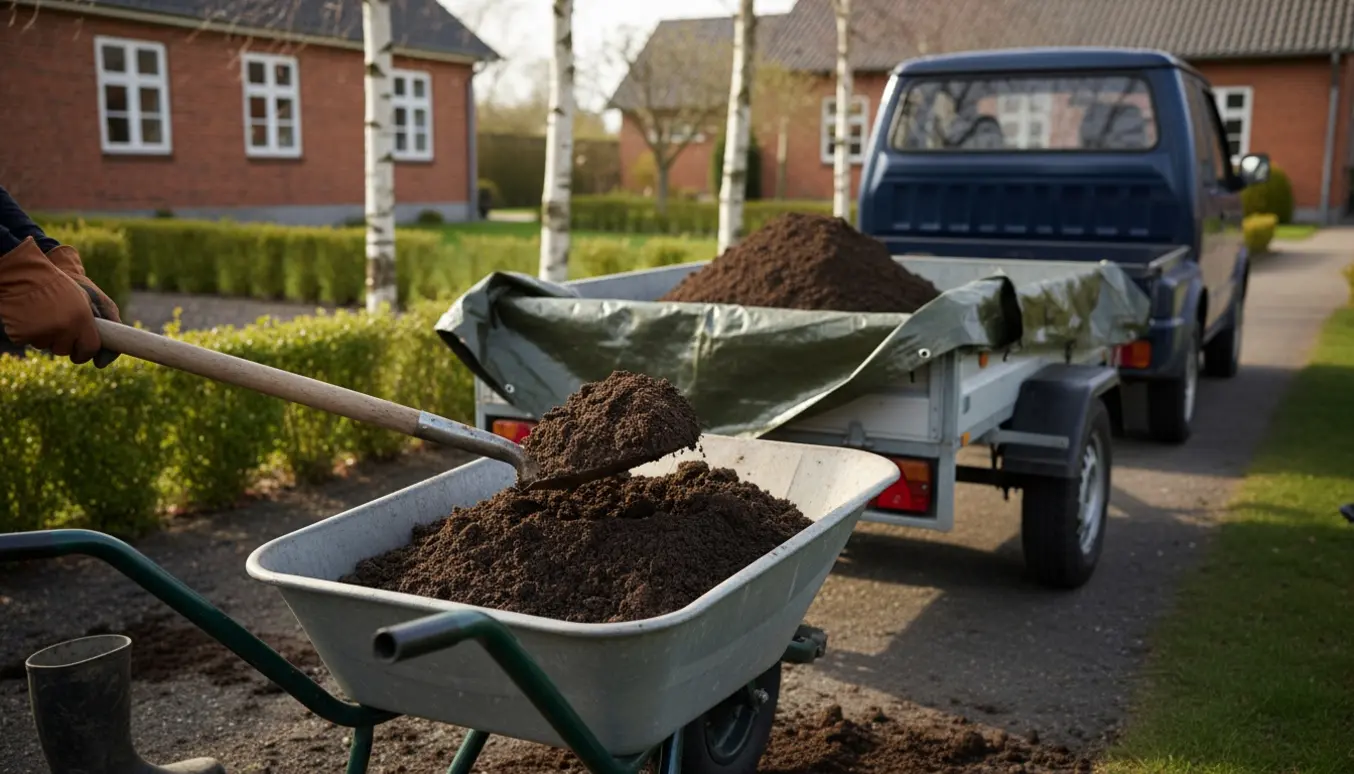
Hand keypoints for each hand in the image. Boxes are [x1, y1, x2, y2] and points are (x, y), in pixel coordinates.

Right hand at [0, 237, 105, 364]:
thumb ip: (107, 325)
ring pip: (46, 346)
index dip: (86, 350)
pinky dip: (28, 332)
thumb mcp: (92, 299)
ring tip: (44, 313)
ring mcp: (40, 332)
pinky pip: (28, 341)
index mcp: (81, 319)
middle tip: (59, 320)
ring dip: (45, 335)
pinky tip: (29, 315)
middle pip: (65, 350)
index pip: (89, 349)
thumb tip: (101, 363)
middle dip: (64, 341)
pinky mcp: (20, 334)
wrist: (26, 274)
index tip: (81, 347)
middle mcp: (62, 328)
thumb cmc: (62, 287)